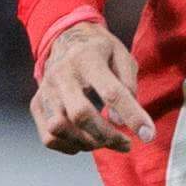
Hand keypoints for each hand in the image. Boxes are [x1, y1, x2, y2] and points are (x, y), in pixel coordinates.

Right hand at [32, 19, 156, 154]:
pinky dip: (70, 146)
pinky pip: (49, 138)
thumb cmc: (99, 51)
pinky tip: (86, 140)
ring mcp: (45, 90)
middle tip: (125, 143)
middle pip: (80, 115)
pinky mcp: (37, 104)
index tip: (148, 134)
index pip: (111, 92)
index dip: (131, 116)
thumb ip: (128, 85)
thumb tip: (119, 121)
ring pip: (59, 129)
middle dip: (107, 136)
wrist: (65, 38)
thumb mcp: (122, 56)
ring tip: (105, 141)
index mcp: (87, 58)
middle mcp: (61, 74)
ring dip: (87, 143)